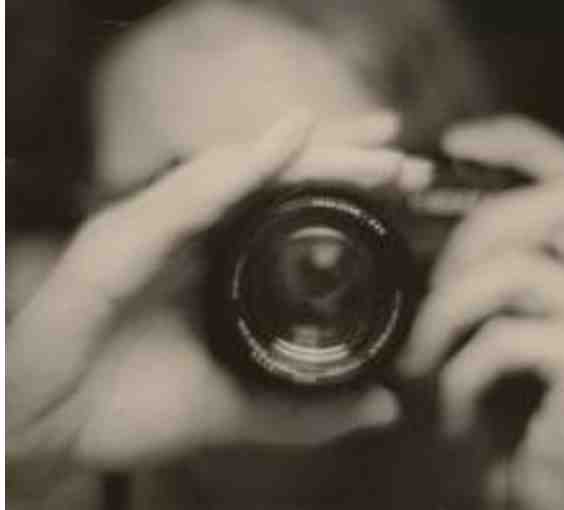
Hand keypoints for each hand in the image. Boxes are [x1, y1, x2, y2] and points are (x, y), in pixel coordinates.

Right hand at [7, 111, 432, 490]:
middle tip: (409, 160)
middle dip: (348, 163)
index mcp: (223, 260)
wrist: (51, 428)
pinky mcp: (119, 239)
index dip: (351, 189)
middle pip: (278, 178)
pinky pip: (185, 197)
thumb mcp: (240, 408)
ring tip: (377, 150)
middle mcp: (195, 232)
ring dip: (313, 156)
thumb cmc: (135, 409)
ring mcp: (158, 227)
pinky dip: (238, 169)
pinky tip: (289, 142)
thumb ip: (307, 407)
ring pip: (244, 173)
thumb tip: (385, 405)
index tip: (409, 187)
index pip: (294, 207)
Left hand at [398, 116, 563, 508]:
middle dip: (467, 236)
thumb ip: (487, 271)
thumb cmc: (533, 401)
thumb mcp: (508, 322)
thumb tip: (422, 222)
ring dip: (446, 312)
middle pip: (547, 204)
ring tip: (418, 357)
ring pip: (515, 271)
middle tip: (427, 288)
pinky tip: (451, 407)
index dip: (514, 142)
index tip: (450, 141)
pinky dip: (461, 373)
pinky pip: (506, 341)